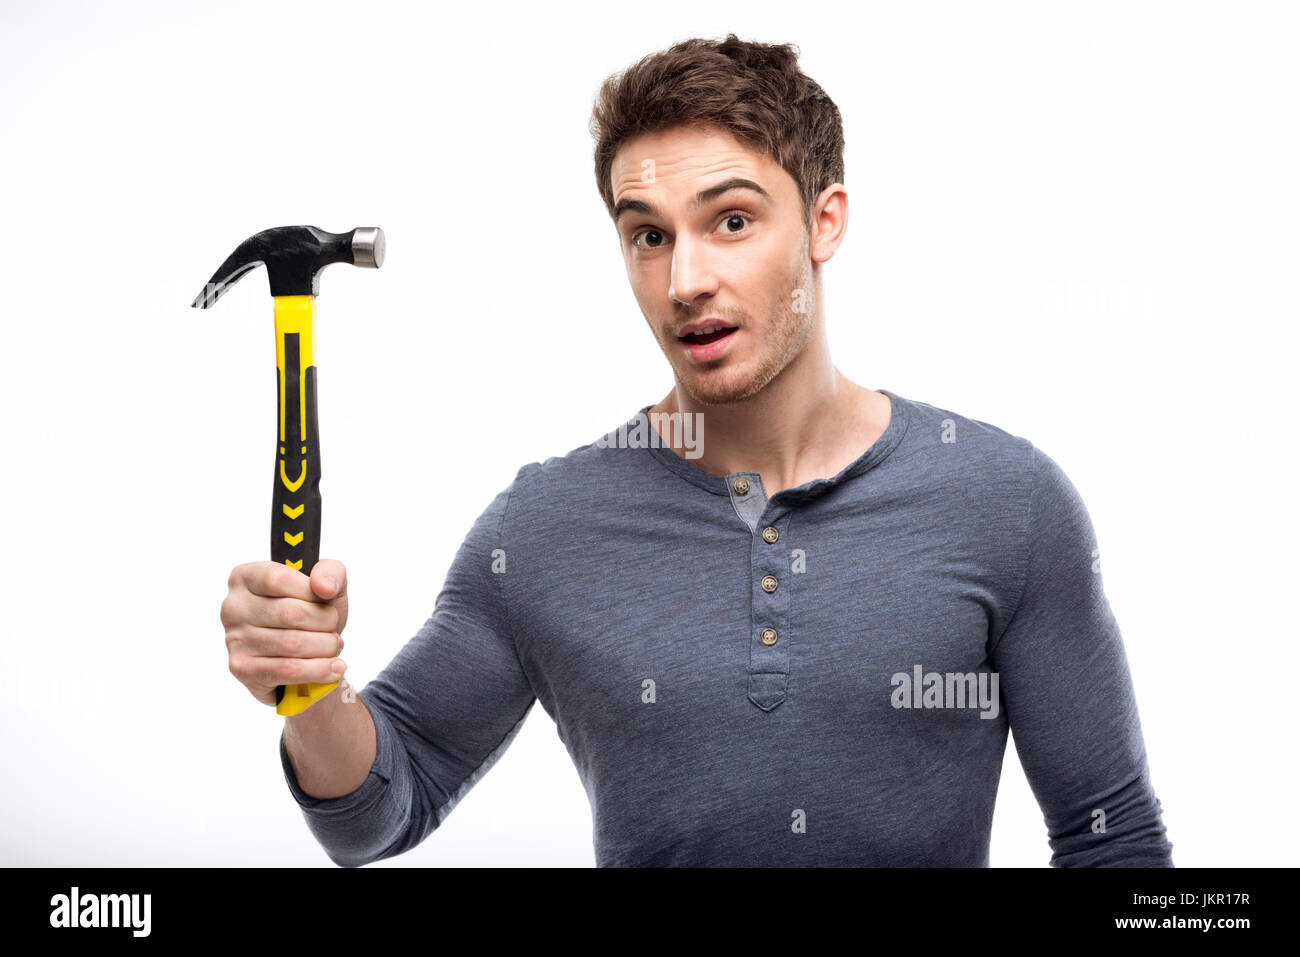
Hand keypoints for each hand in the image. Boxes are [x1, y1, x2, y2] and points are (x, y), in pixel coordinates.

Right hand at [221, 559, 348, 706]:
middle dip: (325, 622)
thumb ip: (330, 572)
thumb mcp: (326, 585)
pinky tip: (333, 667)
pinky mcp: (243, 668)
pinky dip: (319, 670)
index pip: (279, 579)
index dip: (311, 591)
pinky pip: (288, 670)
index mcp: (246, 577)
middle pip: (291, 614)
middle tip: (334, 627)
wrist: (305, 652)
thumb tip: (324, 587)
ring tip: (333, 646)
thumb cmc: (311, 612)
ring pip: (293, 644)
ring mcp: (234, 639)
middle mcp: (233, 607)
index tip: (327, 598)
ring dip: (325, 647)